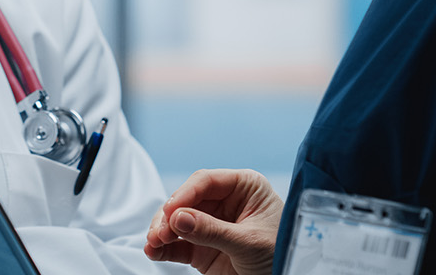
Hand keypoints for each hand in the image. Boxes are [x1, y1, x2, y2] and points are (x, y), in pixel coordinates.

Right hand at [143, 169, 283, 274]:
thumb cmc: (282, 254)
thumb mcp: (250, 242)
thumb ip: (213, 230)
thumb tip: (178, 218)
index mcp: (244, 187)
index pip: (206, 181)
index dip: (184, 194)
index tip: (170, 211)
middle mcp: (225, 202)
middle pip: (186, 200)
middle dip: (169, 216)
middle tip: (160, 232)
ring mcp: (212, 226)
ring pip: (176, 221)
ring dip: (162, 231)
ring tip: (154, 243)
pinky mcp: (202, 248)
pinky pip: (177, 244)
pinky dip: (163, 247)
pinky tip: (153, 251)